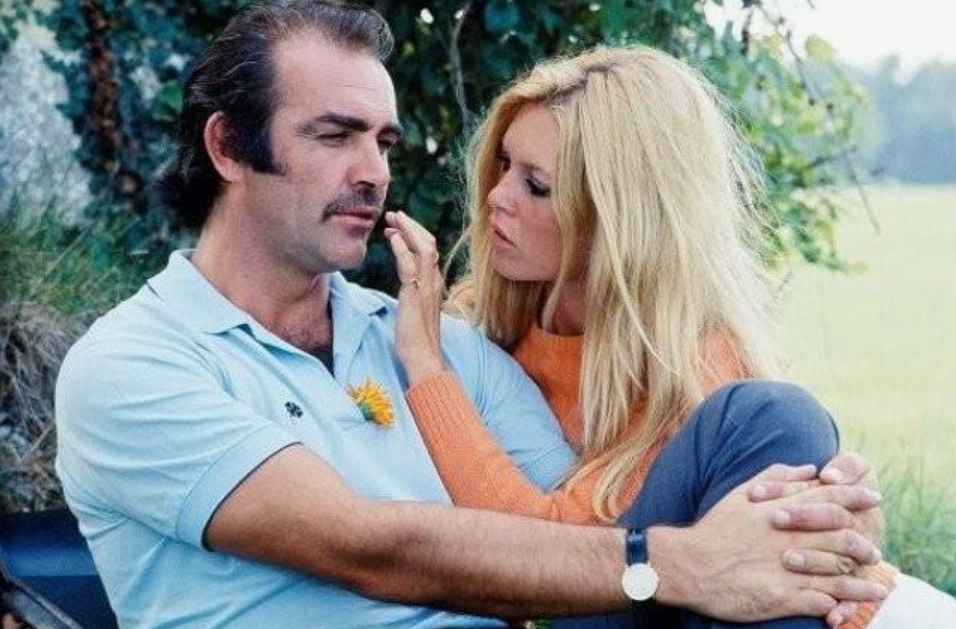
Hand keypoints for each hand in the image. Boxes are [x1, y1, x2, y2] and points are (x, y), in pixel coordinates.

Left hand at [384, 211, 446, 384]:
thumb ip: (413, 298)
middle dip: (411, 226)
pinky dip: (402, 248)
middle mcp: (434, 283)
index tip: (398, 228)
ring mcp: (426, 289)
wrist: (423, 360)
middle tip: (394, 215)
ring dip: (407, 230)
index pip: (428, 252)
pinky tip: (392, 238)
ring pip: (423, 249)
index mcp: (434, 286)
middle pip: (429, 244)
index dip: (414, 236)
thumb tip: (405, 291)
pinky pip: (410, 266)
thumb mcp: (415, 313)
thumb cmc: (417, 343)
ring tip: (392, 219)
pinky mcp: (415, 297)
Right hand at [648, 463, 887, 622]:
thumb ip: (777, 478)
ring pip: (840, 571)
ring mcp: (788, 568)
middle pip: (844, 536)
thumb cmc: (714, 528)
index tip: (873, 497)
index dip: (857, 495)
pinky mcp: (783, 597)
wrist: (688, 564)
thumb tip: (810, 468)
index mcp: (782, 511)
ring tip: (876, 582)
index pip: (831, 497)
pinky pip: (823, 600)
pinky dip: (842, 603)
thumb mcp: (741, 494)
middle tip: (873, 549)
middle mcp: (790, 537)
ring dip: (862, 577)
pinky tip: (851, 605)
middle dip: (865, 542)